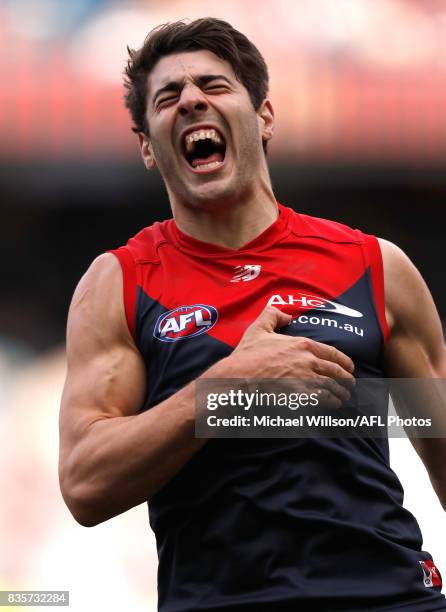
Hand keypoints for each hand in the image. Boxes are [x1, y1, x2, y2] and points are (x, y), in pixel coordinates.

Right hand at [226, 306, 354, 406]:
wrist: (237, 379)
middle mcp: (308, 362)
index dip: (344, 361)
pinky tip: (332, 405)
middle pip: (337, 371)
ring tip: (343, 397)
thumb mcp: (258, 329)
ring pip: (333, 387)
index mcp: (302, 345)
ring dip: (341, 393)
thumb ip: (273, 315)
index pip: (332, 353)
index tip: (349, 367)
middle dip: (347, 379)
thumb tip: (286, 315)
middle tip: (350, 384)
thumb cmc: (246, 356)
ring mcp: (306, 380)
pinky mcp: (301, 397)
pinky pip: (324, 400)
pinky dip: (332, 403)